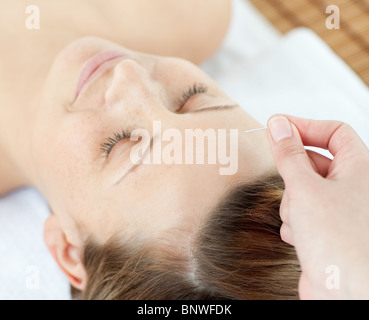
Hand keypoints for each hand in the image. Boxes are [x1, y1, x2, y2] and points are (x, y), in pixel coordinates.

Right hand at [267, 115, 368, 299]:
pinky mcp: (325, 230)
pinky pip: (301, 214)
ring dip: (292, 204)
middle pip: (313, 162)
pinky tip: (302, 238)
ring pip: (302, 190)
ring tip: (301, 221)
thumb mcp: (306, 188)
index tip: (276, 126)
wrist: (346, 293)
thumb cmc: (340, 241)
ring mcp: (339, 210)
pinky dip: (295, 223)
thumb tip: (277, 124)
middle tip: (290, 186)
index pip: (334, 132)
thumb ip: (289, 154)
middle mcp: (352, 187)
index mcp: (360, 168)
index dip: (305, 126)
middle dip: (294, 175)